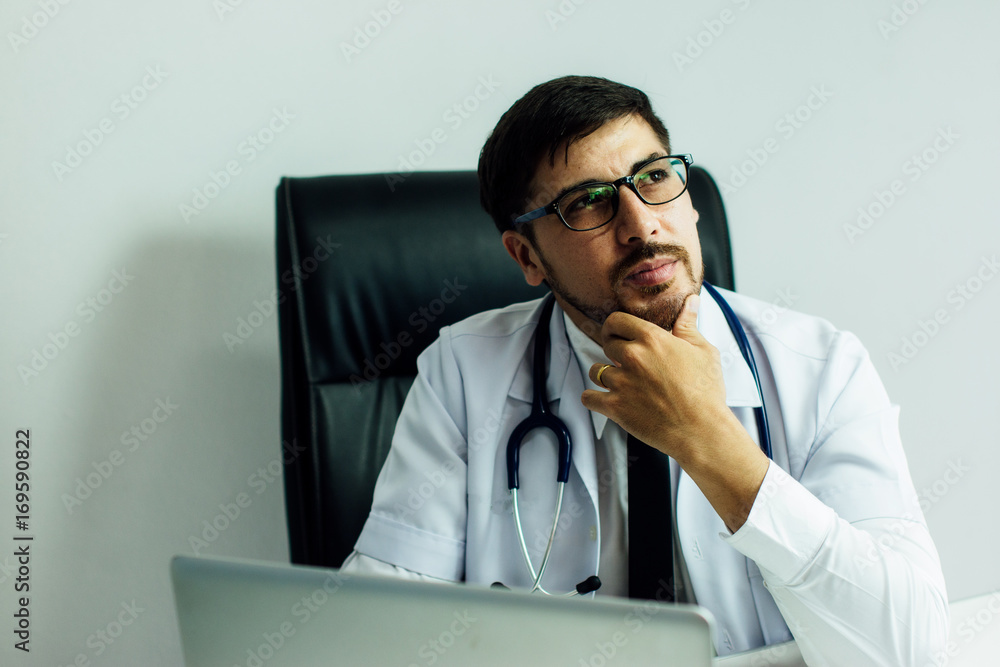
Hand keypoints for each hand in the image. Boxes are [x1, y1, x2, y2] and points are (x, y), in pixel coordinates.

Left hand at [580, 293, 768, 530]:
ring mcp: (621, 382)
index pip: (616, 320)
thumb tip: (691, 301)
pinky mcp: (615, 407)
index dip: (614, 326)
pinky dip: (594, 399)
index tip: (617, 333)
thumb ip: (688, 325)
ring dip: (605, 375)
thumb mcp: (704, 352)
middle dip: (614, 351)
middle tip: (626, 362)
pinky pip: (589, 397)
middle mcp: (632, 356)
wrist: (702, 430)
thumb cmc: (706, 391)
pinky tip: (603, 400)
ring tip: (619, 383)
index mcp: (652, 339)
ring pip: (596, 370)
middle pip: (607, 344)